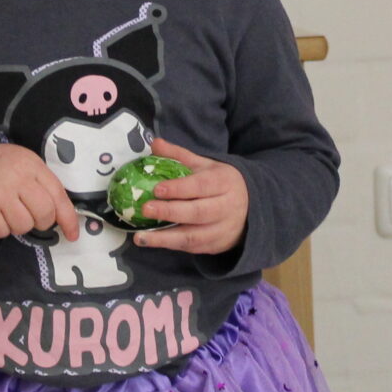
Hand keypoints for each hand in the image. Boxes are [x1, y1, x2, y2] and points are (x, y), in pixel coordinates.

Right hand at [0, 144, 80, 241]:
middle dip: (41, 222)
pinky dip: (0, 229)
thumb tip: (61, 213)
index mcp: (32, 166)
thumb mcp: (24, 163)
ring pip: (23, 226)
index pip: (58, 196)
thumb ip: (42, 183)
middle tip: (30, 216)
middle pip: (44, 214)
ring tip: (8, 212)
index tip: (72, 234)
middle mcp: (18, 179)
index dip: (68, 219)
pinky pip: (2, 232)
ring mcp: (0, 195)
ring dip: (18, 225)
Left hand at [131, 138, 249, 254]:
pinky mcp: (216, 246)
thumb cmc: (220, 183)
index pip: (202, 186)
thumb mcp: (205, 165)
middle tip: (145, 209)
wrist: (250, 208)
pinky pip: (192, 248)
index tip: (157, 189)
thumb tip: (154, 143)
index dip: (179, 188)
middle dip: (170, 212)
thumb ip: (179, 155)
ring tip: (141, 237)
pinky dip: (172, 245)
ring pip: (194, 236)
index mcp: (225, 182)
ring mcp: (223, 229)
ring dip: (165, 238)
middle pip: (198, 212)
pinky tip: (153, 242)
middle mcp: (227, 207)